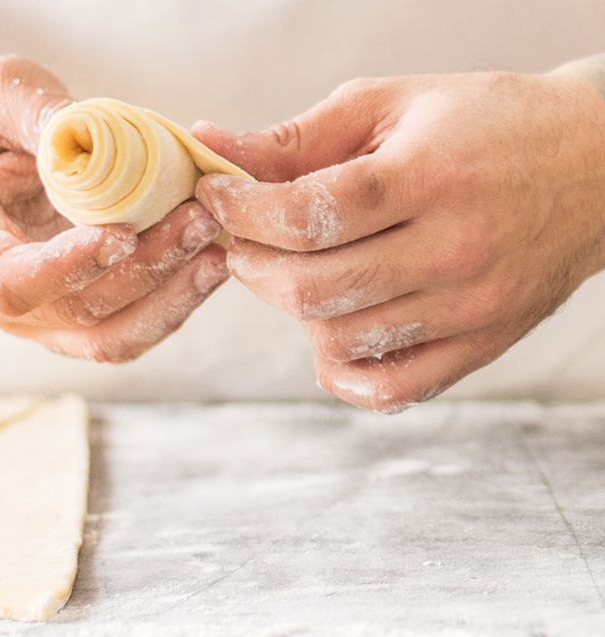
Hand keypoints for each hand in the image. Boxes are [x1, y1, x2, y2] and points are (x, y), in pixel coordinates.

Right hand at [0, 56, 228, 362]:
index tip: (121, 235)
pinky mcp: (66, 317)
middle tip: (202, 219)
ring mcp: (28, 318)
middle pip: (74, 313)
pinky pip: (123, 328)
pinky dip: (169, 300)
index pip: (7, 282)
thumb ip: (32, 109)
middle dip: (146, 271)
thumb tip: (92, 133)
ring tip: (217, 248)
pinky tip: (205, 259)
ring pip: (106, 338)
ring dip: (170, 299)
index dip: (66, 268)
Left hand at [193, 71, 604, 411]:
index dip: (240, 210)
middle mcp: (453, 251)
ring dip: (292, 308)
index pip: (306, 217)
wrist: (597, 167)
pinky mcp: (480, 347)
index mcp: (428, 178)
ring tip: (295, 268)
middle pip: (310, 289)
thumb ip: (296, 137)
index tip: (215, 195)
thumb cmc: (483, 125)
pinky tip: (334, 323)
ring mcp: (469, 308)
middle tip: (243, 238)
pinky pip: (385, 388)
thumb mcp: (390, 105)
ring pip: (337, 340)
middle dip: (251, 264)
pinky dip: (341, 366)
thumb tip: (212, 147)